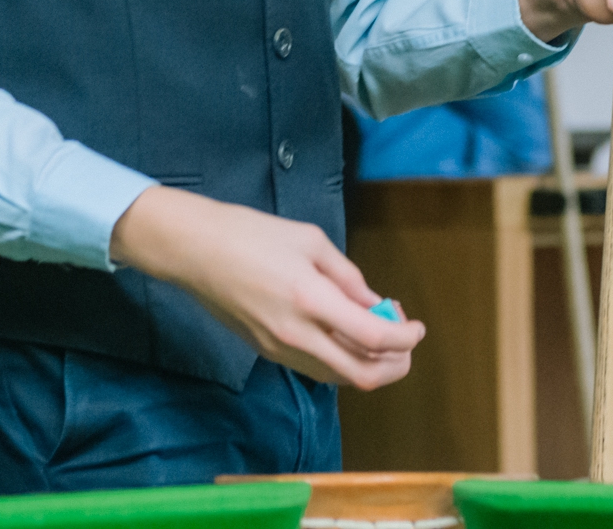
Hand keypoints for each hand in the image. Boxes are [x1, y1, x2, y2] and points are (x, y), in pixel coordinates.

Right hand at [108, 185, 423, 388]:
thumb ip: (348, 277)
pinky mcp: (267, 352)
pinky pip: (316, 368)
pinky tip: (345, 333)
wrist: (195, 251)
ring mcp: (280, 349)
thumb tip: (375, 305)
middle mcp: (297, 335)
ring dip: (368, 363)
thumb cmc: (251, 235)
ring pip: (339, 378)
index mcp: (311, 300)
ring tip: (375, 329)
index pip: (374, 339)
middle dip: (395, 364)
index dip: (405, 338)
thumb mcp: (310, 242)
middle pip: (362, 376)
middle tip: (404, 338)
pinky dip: (342, 359)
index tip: (417, 326)